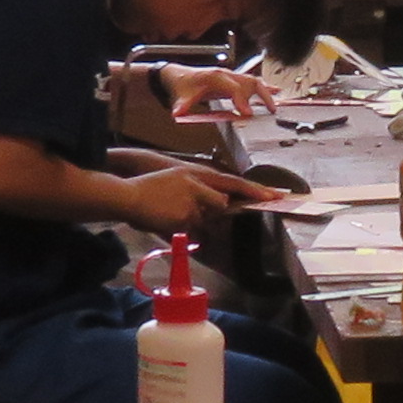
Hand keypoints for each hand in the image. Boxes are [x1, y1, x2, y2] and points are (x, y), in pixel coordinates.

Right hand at [108, 160, 265, 225]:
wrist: (127, 195)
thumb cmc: (147, 190)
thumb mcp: (175, 182)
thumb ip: (196, 192)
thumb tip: (210, 208)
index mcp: (196, 173)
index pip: (232, 182)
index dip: (254, 190)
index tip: (275, 195)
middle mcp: (198, 184)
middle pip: (219, 204)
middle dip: (210, 211)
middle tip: (188, 208)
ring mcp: (192, 201)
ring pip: (202, 220)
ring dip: (188, 221)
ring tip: (165, 212)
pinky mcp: (185, 216)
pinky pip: (189, 229)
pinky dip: (178, 228)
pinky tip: (162, 219)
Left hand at [155, 65, 266, 119]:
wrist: (180, 75)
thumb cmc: (183, 84)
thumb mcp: (182, 96)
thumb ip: (182, 106)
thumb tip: (178, 113)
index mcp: (215, 77)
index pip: (233, 88)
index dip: (241, 100)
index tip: (247, 113)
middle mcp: (226, 75)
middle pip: (249, 82)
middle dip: (261, 96)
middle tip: (269, 110)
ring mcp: (231, 76)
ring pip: (253, 81)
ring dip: (266, 92)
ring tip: (275, 105)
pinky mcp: (234, 80)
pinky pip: (252, 82)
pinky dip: (264, 88)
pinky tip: (275, 91)